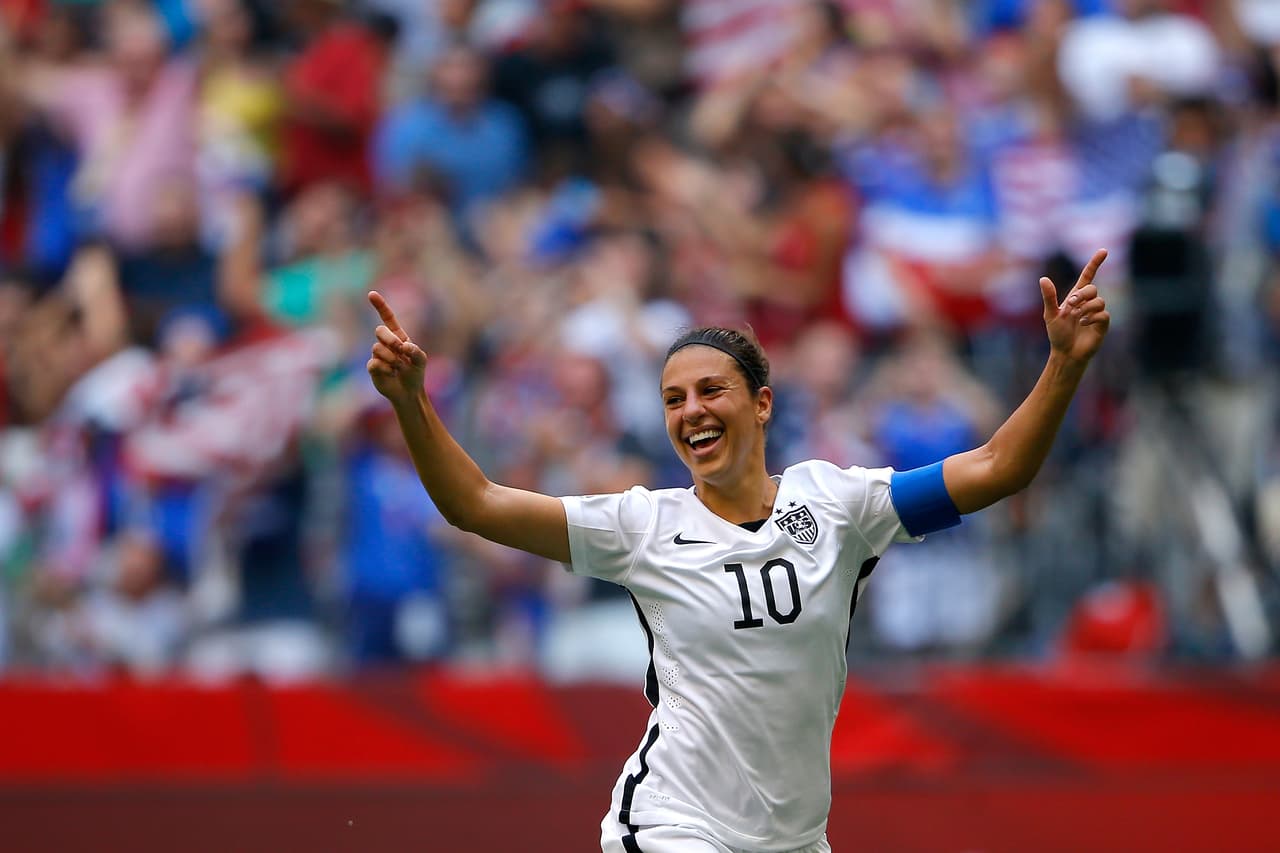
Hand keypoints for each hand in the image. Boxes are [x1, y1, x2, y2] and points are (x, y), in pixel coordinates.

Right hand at [366, 290, 426, 403]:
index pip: (387, 317)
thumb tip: (404, 345)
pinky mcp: (372, 367)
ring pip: (377, 349)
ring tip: (398, 368)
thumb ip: (416, 351)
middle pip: (380, 331)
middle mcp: (385, 343)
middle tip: (400, 351)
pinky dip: (385, 369)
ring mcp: (377, 355)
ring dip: (392, 359)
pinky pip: (374, 363)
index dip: (380, 306)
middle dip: (390, 339)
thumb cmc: (415, 373)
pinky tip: (391, 374)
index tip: (371, 294)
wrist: (409, 392)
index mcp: (398, 336)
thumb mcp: (421, 361)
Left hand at [1040, 249, 1109, 363]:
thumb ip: (1049, 297)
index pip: (1088, 276)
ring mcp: (1097, 313)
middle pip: (1092, 287)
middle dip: (1082, 294)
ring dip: (1086, 308)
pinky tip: (1084, 324)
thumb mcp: (1050, 314)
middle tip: (1071, 305)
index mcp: (1076, 297)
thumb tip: (1043, 278)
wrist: (1065, 353)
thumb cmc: (1057, 334)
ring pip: (1099, 301)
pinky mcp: (1103, 324)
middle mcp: (1088, 302)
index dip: (1095, 263)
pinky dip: (1092, 318)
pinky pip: (1104, 314)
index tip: (1103, 251)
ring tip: (1077, 319)